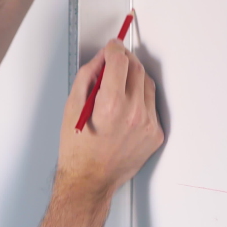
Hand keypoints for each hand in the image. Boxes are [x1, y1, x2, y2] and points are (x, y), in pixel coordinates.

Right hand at [57, 40, 164, 195]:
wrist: (90, 179)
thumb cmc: (77, 149)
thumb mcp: (71, 108)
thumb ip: (87, 78)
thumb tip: (100, 60)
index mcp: (111, 105)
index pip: (119, 62)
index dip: (114, 49)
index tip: (112, 46)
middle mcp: (134, 113)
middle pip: (137, 69)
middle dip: (124, 61)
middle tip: (113, 63)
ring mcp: (148, 124)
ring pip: (147, 85)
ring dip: (134, 79)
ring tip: (117, 89)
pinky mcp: (155, 134)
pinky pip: (151, 105)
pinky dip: (139, 100)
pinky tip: (123, 110)